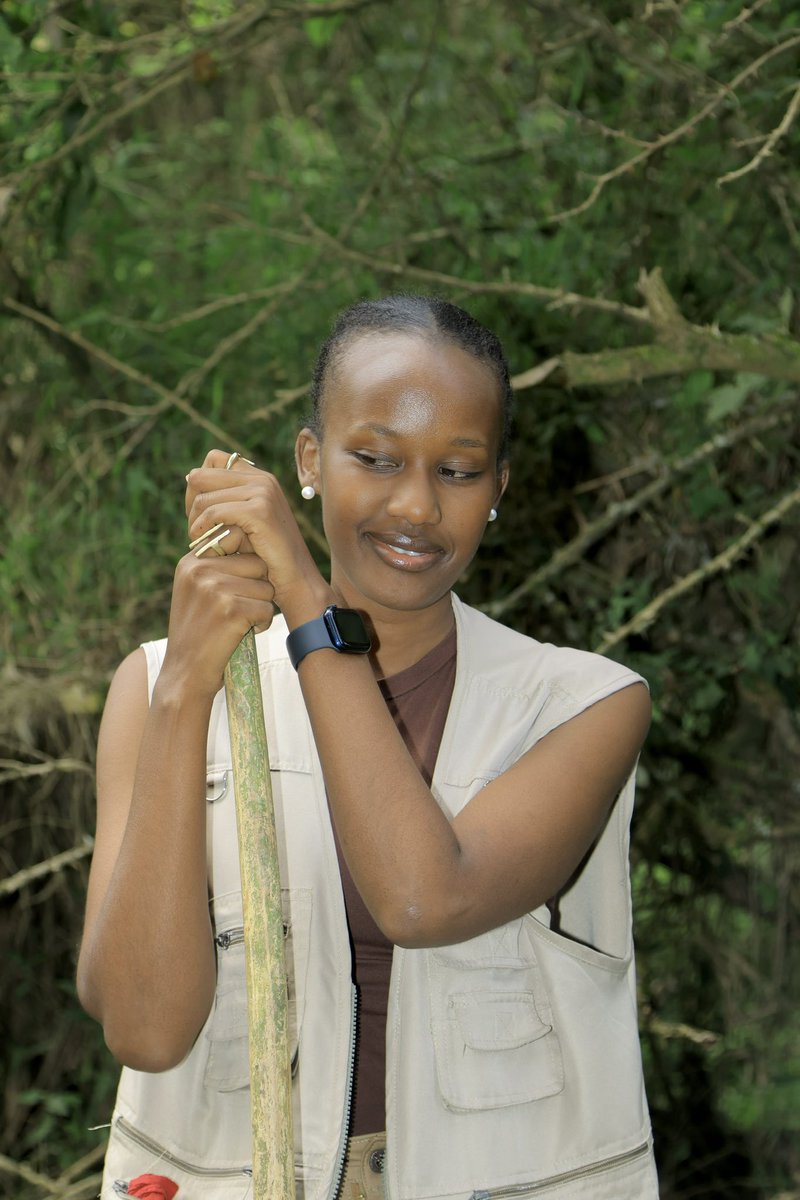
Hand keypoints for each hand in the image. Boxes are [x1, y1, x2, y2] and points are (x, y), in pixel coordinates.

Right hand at [162, 546, 276, 697]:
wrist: (184, 675)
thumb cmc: (197, 633)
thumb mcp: (196, 591)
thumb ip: (216, 565)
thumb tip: (248, 536)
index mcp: (191, 561)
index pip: (238, 540)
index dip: (248, 567)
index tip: (238, 589)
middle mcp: (199, 569)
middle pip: (258, 563)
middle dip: (258, 588)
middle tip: (239, 610)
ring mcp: (214, 588)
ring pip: (266, 587)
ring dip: (260, 608)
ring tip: (237, 623)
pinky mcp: (230, 610)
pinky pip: (267, 608)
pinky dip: (261, 625)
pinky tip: (241, 634)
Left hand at [184, 449, 331, 625]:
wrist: (296, 581)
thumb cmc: (267, 558)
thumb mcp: (244, 521)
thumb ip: (224, 497)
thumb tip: (189, 476)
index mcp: (259, 478)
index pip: (213, 459)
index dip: (198, 485)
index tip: (200, 513)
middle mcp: (263, 479)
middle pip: (200, 476)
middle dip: (190, 504)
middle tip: (196, 531)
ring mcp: (263, 492)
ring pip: (202, 498)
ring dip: (195, 524)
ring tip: (202, 544)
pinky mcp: (259, 511)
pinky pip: (213, 513)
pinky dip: (202, 531)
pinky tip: (205, 547)